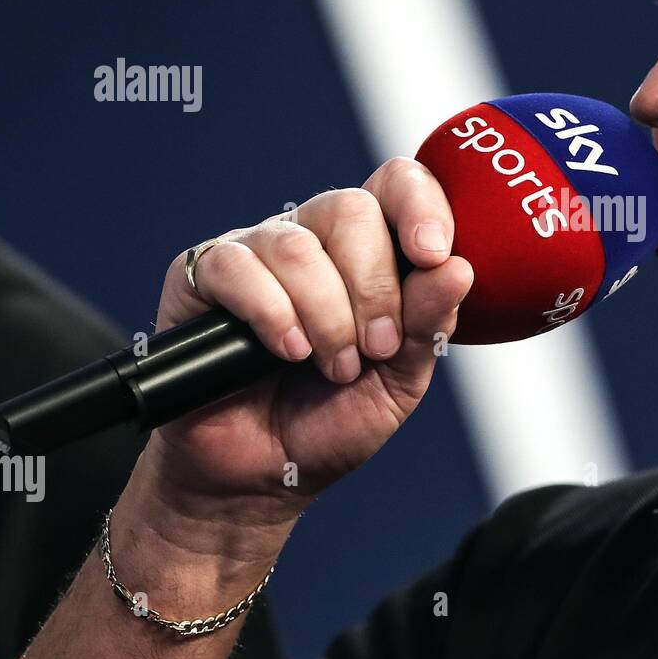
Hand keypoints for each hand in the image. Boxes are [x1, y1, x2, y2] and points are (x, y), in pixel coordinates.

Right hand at [143, 158, 472, 522]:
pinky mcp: (200, 276)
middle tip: (377, 349)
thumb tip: (457, 268)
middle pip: (351, 209)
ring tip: (334, 367)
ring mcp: (256, 251)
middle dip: (374, 288)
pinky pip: (238, 268)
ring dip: (327, 316)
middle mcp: (314, 237)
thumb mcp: (401, 380)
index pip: (396, 184)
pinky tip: (286, 352)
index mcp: (370, 249)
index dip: (419, 205)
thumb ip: (429, 324)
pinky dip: (272, 315)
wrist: (266, 475)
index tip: (434, 254)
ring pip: (297, 247)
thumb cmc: (332, 419)